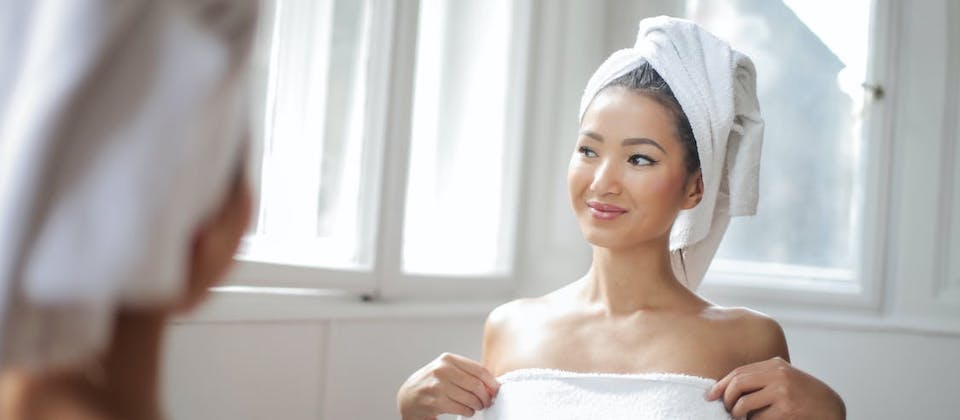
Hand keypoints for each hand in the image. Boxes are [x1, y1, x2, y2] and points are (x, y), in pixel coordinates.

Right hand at [397, 353, 499, 419]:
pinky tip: (467, 411)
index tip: (496, 390)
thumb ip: (466, 373)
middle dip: (486, 396)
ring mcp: (437, 386)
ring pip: (470, 398)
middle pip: (476, 385)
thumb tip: (492, 383)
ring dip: (478, 405)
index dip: (491, 382)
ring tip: (477, 406)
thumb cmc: (432, 383)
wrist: (408, 398)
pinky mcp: (435, 402)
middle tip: (488, 402)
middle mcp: (442, 370)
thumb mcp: (446, 370)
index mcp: (448, 359)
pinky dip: (469, 411)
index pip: (479, 370)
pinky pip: (462, 408)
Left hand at [706, 357, 844, 419]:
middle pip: (738, 385)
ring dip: (737, 415)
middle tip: (725, 410)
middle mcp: (778, 375)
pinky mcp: (786, 410)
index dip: (721, 385)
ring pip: (744, 405)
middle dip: (726, 400)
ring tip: (739, 418)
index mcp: (775, 364)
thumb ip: (762, 378)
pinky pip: (757, 419)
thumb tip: (729, 388)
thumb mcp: (784, 378)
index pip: (739, 372)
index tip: (710, 395)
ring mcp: (782, 392)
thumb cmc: (804, 395)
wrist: (832, 407)